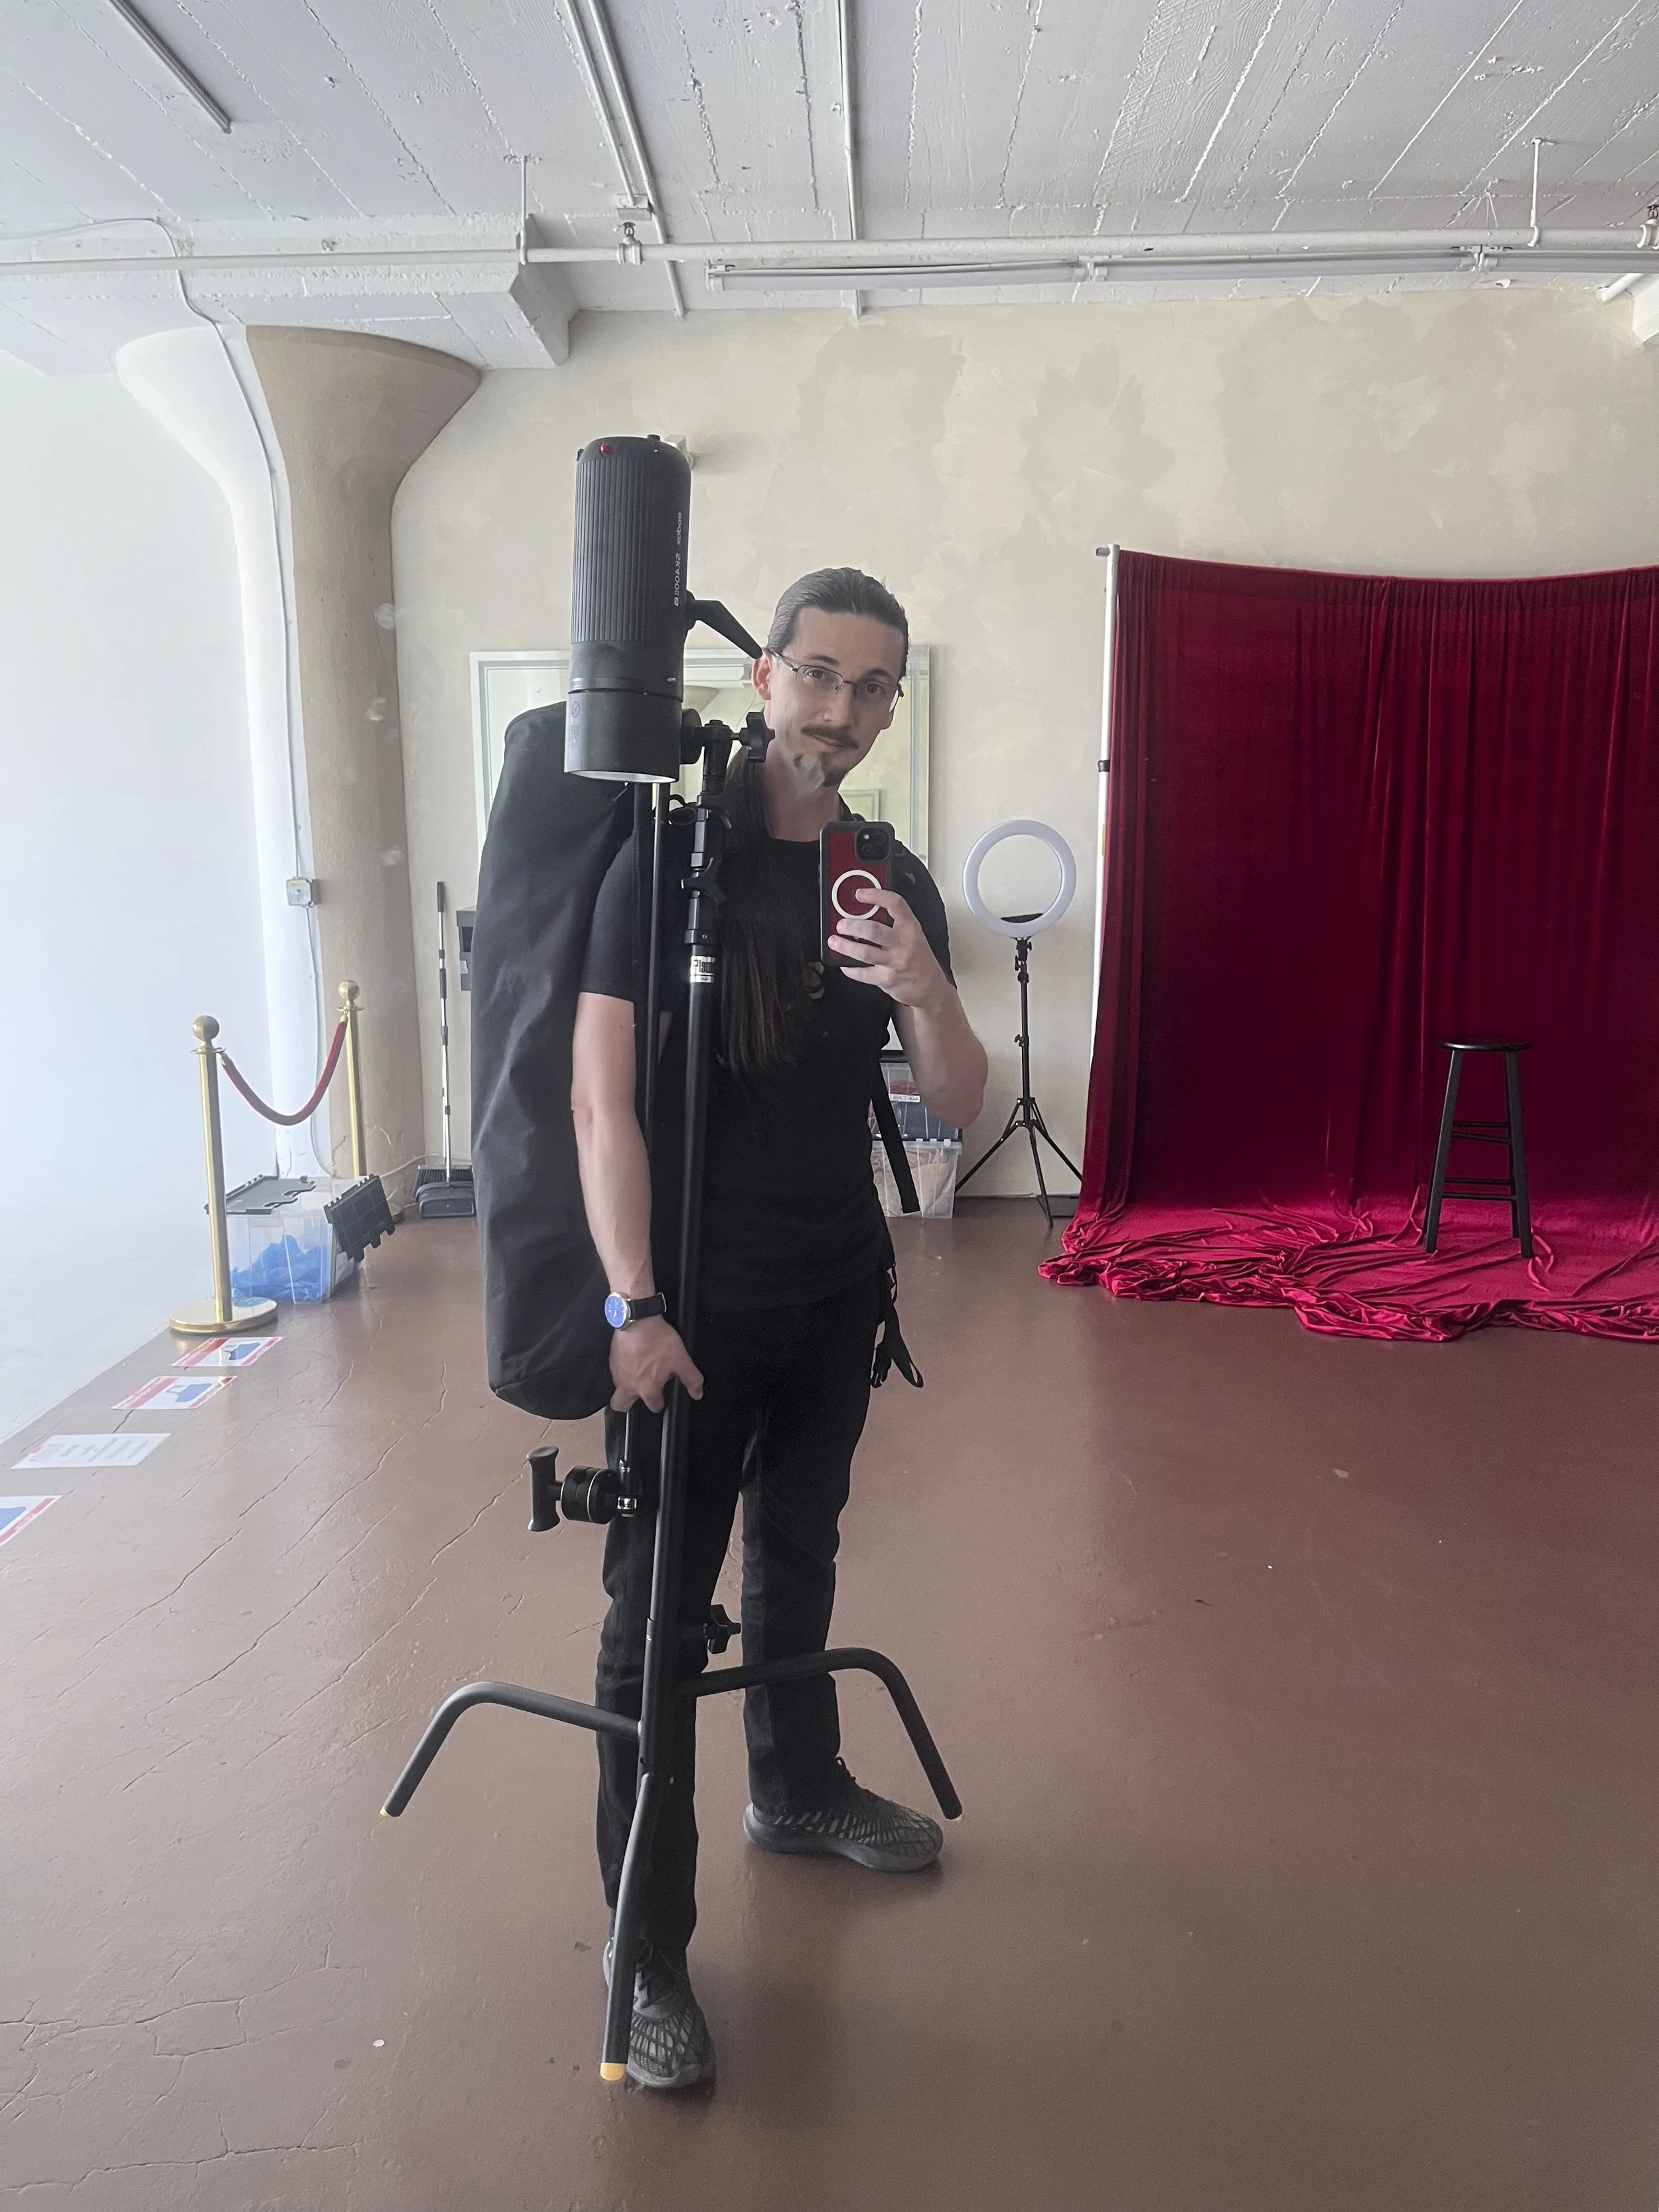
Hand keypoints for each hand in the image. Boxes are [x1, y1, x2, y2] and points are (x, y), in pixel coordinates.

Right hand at [609, 1315, 703, 1413]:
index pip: (654, 1407)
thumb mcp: (681, 1359)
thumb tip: (697, 1394)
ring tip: (638, 1372)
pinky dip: (622, 1370)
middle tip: (641, 1391)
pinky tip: (632, 1359)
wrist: (638, 1320)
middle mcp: (628, 1386)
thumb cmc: (658, 1340)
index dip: (661, 1402)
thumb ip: (691, 1379)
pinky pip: (615, 1372)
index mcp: (647, 1389)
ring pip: (617, 1389)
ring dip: (626, 1385)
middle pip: (621, 1406)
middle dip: (629, 1404)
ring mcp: (617, 1373)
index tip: (663, 1394)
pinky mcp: (611, 1360)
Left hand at [828, 886, 951, 1010]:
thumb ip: (894, 923)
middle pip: (874, 930)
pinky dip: (850, 969)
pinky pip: (863, 974)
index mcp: (911, 927)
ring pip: (865, 952)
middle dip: (853, 926)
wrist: (931, 988)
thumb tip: (865, 911)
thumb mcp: (914, 935)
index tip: (860, 894)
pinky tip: (844, 964)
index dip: (876, 896)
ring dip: (845, 946)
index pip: (895, 904)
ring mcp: (895, 963)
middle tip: (841, 924)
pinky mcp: (887, 980)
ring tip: (834, 941)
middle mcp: (904, 944)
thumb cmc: (919, 959)